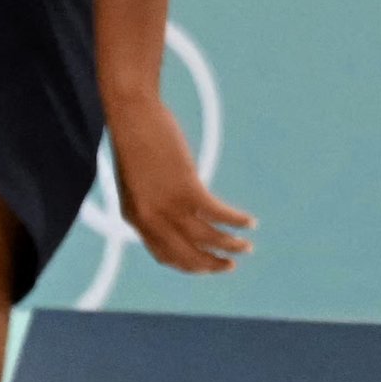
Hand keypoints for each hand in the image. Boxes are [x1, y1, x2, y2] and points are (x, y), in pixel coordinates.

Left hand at [106, 99, 252, 273]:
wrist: (131, 115)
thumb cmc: (135, 140)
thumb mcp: (137, 178)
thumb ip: (151, 198)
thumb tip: (174, 207)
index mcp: (135, 218)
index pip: (165, 255)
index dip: (188, 264)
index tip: (206, 266)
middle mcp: (150, 218)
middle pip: (187, 255)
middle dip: (211, 265)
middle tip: (230, 266)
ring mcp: (168, 205)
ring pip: (206, 238)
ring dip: (230, 246)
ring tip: (246, 247)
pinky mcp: (186, 189)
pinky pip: (218, 215)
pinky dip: (236, 221)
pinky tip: (249, 222)